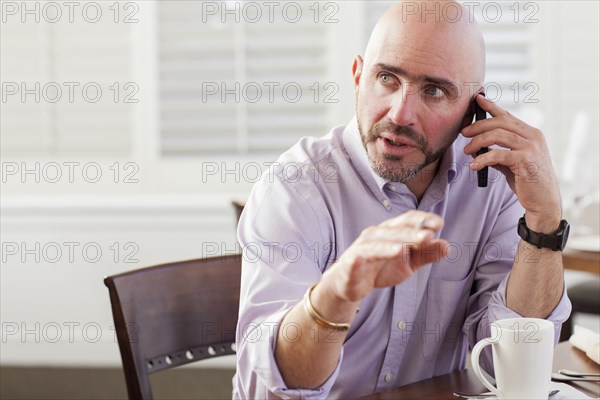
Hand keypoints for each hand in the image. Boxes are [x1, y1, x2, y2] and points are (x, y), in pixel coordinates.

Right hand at [322, 211, 447, 302]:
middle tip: (429, 235)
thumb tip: (447, 246)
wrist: (351, 284)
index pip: (408, 220)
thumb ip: (426, 254)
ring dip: (390, 245)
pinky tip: (362, 259)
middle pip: (395, 230)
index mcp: (392, 231)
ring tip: (404, 249)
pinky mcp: (351, 263)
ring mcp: (362, 248)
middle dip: (411, 232)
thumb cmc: (380, 268)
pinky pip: (356, 259)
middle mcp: (376, 235)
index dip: (422, 220)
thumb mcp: (408, 263)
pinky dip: (360, 257)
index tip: (439, 224)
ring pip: (377, 244)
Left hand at [462, 95, 561, 230]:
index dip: (491, 106)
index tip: (477, 99)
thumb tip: (477, 148)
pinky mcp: (526, 161)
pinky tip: (474, 166)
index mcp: (530, 134)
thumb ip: (498, 152)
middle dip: (478, 126)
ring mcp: (531, 148)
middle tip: (463, 133)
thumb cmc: (527, 182)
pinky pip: (498, 155)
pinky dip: (482, 159)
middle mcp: (533, 136)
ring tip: (467, 151)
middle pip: (500, 122)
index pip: (507, 116)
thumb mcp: (512, 163)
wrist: (543, 202)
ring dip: (478, 142)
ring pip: (498, 135)